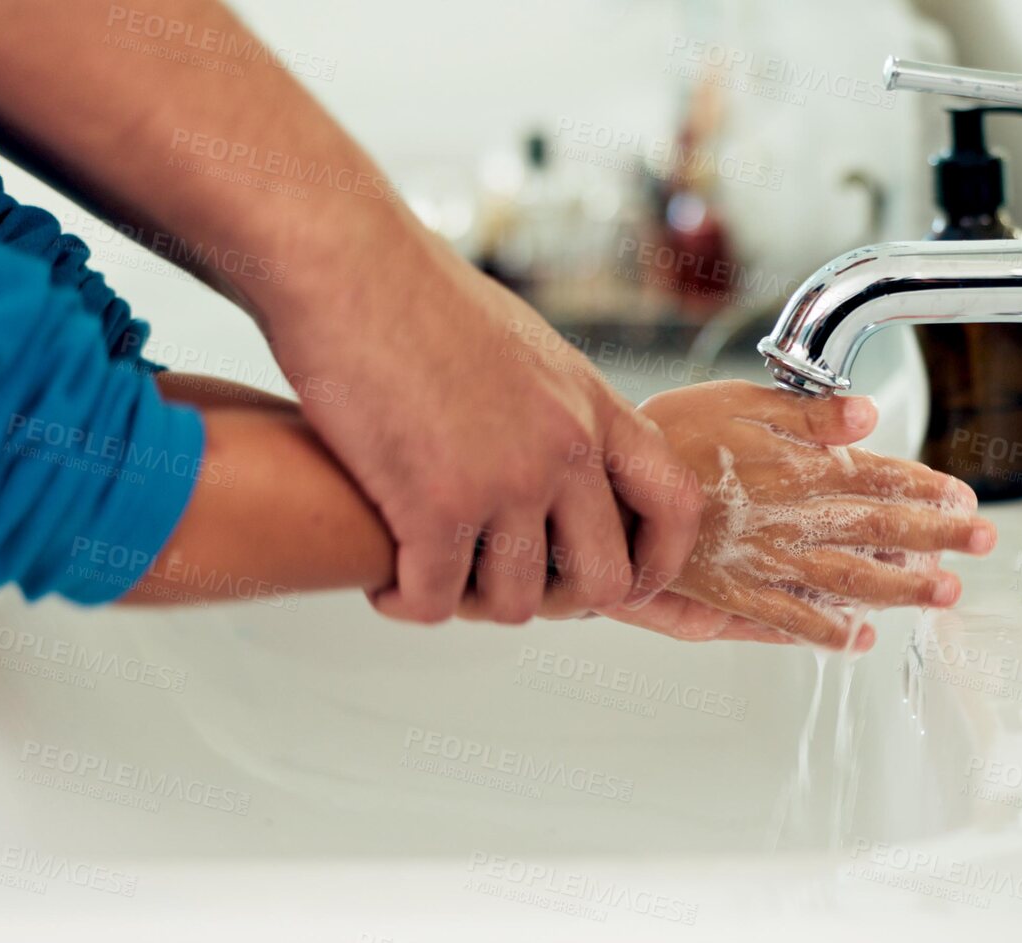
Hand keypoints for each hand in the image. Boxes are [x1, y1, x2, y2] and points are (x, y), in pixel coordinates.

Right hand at [266, 225, 700, 626]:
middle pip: (602, 580)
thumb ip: (556, 411)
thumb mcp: (524, 349)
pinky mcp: (434, 502)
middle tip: (502, 583)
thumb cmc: (415, 292)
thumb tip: (565, 462)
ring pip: (515, 603)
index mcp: (592, 406)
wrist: (344, 259)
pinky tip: (387, 579)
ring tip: (431, 573)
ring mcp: (506, 477)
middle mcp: (565, 446)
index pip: (676, 505)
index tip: (624, 582)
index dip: (658, 562)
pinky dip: (407, 601)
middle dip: (554, 602)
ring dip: (470, 602)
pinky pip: (435, 600)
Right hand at [618, 381, 994, 649]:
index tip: (964, 495)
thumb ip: (806, 412)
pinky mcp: (731, 593)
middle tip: (982, 541)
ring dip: (899, 587)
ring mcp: (760, 561)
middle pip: (875, 528)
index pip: (874, 476)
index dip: (925, 487)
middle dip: (935, 536)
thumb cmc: (666, 436)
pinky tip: (858, 638)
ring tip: (942, 592)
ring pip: (844, 578)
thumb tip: (866, 412)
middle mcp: (784, 517)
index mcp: (790, 465)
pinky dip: (826, 632)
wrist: (602, 487)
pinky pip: (788, 620)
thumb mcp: (736, 400)